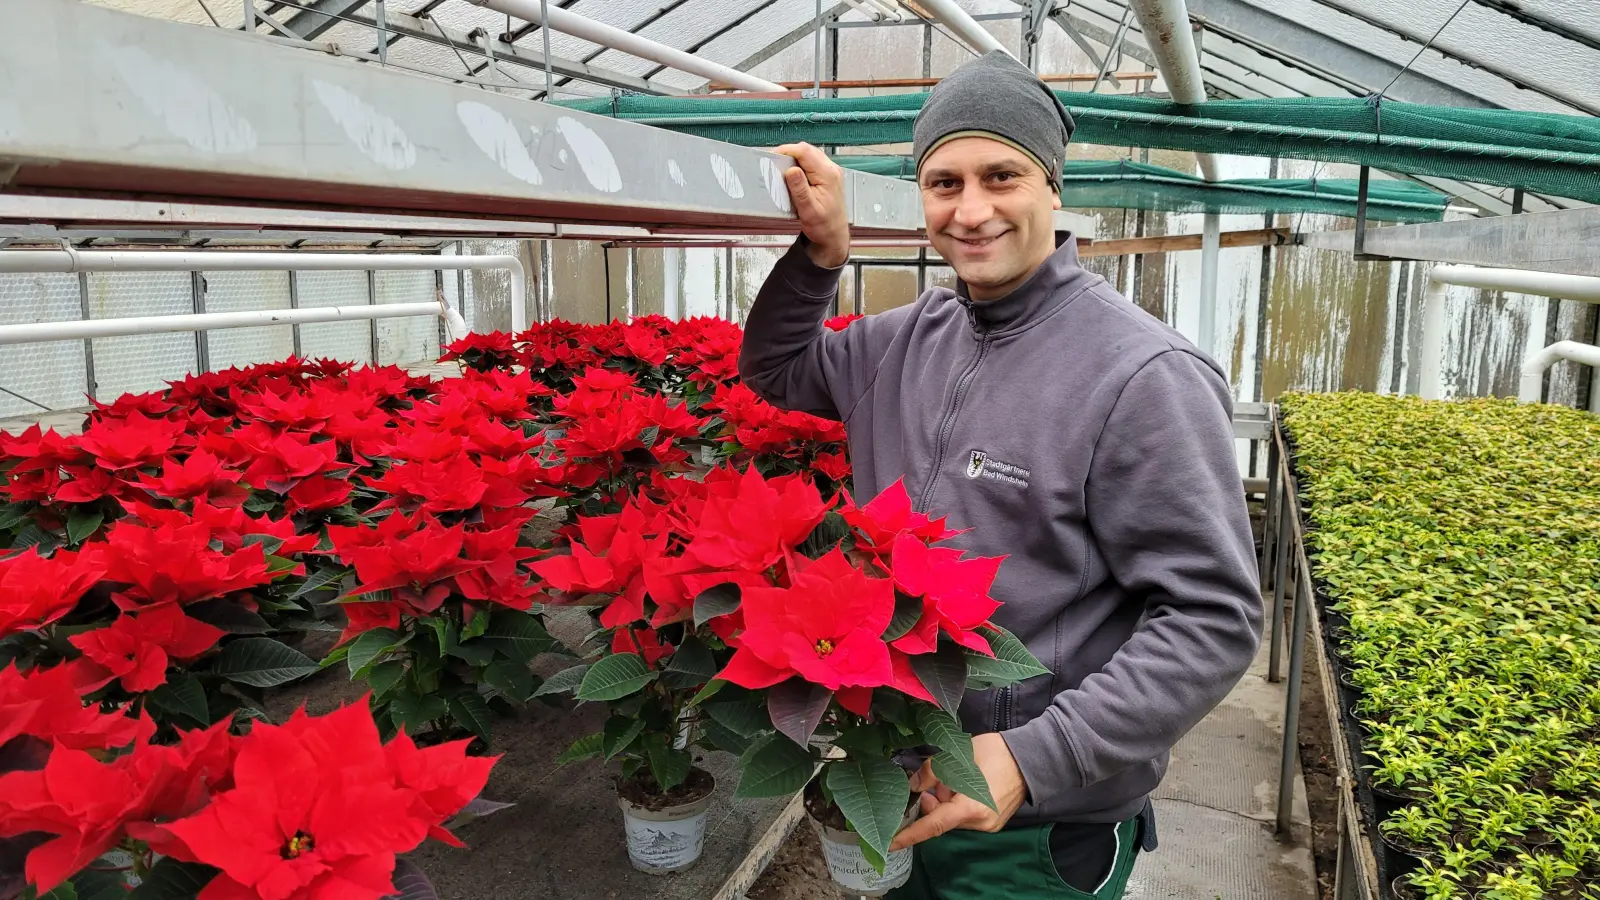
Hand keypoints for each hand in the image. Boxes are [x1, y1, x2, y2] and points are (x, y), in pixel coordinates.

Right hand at [774, 141, 849, 268]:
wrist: (834, 236)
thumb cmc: (823, 227)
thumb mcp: (808, 210)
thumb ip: (800, 189)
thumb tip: (791, 170)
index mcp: (828, 175)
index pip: (804, 152)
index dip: (786, 150)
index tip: (773, 157)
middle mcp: (831, 169)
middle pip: (806, 149)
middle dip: (788, 153)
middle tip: (774, 163)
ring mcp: (831, 171)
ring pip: (809, 154)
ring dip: (794, 158)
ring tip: (781, 169)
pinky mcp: (827, 175)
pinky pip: (811, 162)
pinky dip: (799, 164)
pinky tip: (792, 175)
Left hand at [889, 733, 1027, 850]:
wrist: (1029, 757)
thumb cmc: (994, 753)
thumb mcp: (956, 756)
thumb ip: (931, 773)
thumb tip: (913, 786)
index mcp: (970, 808)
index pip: (933, 826)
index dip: (910, 834)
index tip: (891, 843)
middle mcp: (979, 823)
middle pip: (942, 819)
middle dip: (931, 803)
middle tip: (930, 784)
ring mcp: (988, 824)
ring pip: (953, 817)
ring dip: (946, 801)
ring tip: (953, 778)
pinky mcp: (993, 821)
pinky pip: (965, 816)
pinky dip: (958, 803)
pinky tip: (963, 785)